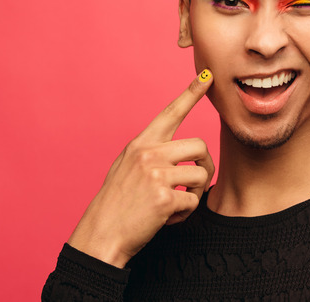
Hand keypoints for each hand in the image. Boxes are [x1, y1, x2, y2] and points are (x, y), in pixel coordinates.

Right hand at [67, 69, 214, 267]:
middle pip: (199, 146)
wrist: (102, 233)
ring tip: (174, 204)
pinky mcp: (164, 197)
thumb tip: (179, 152)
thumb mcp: (127, 167)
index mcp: (140, 144)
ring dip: (194, 194)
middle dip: (205, 166)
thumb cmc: (117, 203)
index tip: (206, 77)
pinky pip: (193, 201)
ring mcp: (156, 174)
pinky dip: (185, 214)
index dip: (190, 94)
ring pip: (201, 176)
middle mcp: (148, 154)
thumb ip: (150, 154)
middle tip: (195, 183)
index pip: (170, 113)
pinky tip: (166, 218)